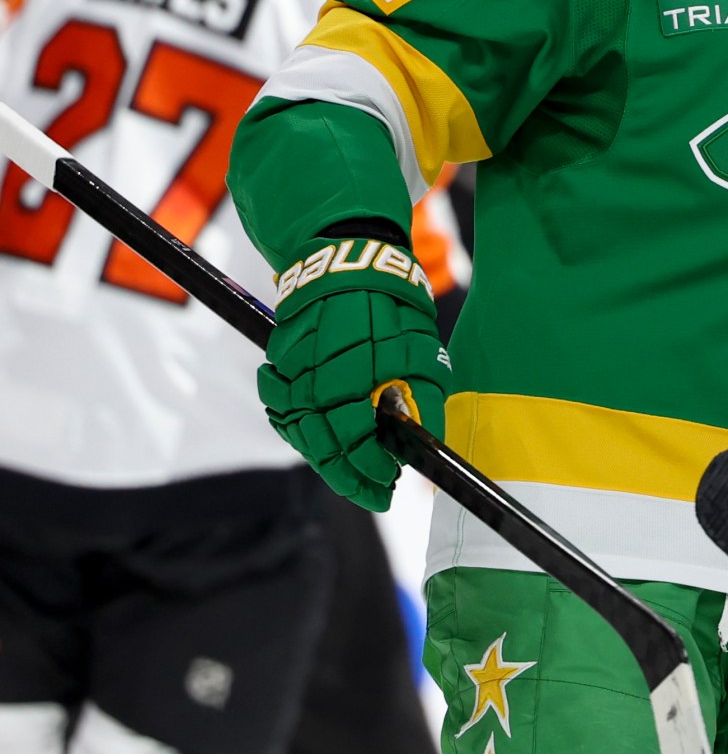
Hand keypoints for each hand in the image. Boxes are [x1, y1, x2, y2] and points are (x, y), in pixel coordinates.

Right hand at [257, 235, 450, 511]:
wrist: (347, 261)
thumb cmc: (392, 306)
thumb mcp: (422, 351)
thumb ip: (423, 400)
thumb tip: (425, 445)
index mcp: (350, 380)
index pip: (353, 444)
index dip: (370, 472)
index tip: (388, 486)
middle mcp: (312, 382)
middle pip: (322, 447)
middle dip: (349, 476)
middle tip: (374, 492)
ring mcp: (289, 373)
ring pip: (298, 431)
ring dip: (323, 457)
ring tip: (351, 472)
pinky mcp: (276, 362)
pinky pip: (281, 407)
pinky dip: (298, 427)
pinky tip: (319, 439)